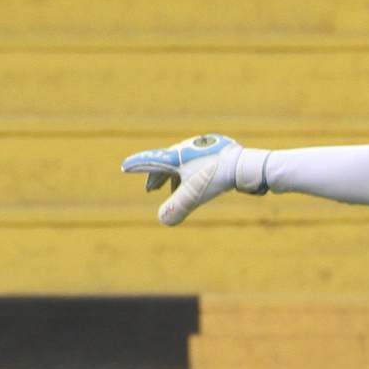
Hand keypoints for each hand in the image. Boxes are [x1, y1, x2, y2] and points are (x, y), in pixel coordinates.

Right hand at [120, 133, 267, 225]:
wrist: (243, 164)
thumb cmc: (216, 178)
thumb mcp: (193, 196)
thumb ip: (176, 208)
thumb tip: (162, 219)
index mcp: (176, 156)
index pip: (152, 161)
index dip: (138, 166)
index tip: (125, 166)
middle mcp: (186, 149)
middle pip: (166, 163)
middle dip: (158, 177)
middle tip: (150, 189)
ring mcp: (201, 149)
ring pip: (183, 164)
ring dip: (175, 177)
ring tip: (172, 191)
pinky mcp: (216, 151)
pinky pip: (197, 163)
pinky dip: (191, 174)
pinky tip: (196, 184)